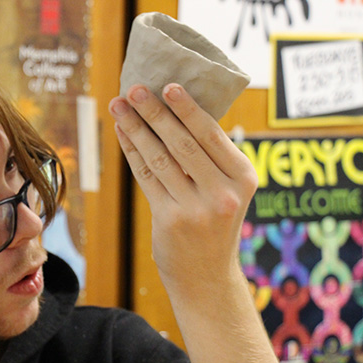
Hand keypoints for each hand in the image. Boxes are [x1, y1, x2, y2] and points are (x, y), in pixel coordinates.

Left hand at [109, 84, 257, 295]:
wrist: (207, 277)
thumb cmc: (213, 223)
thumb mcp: (226, 191)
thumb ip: (209, 158)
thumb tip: (173, 109)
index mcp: (244, 177)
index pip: (211, 135)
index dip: (187, 109)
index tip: (169, 85)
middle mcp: (223, 192)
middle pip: (183, 142)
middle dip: (155, 112)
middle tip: (134, 89)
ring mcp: (196, 209)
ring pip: (159, 158)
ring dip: (135, 128)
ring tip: (118, 106)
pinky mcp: (170, 220)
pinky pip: (146, 177)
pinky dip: (132, 152)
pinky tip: (122, 133)